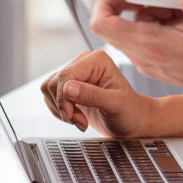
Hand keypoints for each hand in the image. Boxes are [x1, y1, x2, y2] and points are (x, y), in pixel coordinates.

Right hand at [39, 50, 156, 136]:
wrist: (133, 122)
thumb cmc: (130, 112)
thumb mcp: (116, 105)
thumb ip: (92, 96)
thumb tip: (68, 88)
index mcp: (97, 60)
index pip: (66, 75)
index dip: (63, 98)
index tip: (70, 116)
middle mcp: (84, 63)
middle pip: (55, 82)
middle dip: (64, 106)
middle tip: (81, 121)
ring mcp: (76, 74)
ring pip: (49, 89)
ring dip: (61, 110)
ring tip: (81, 120)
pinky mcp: (70, 87)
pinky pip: (50, 96)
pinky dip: (59, 111)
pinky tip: (76, 117)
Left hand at [90, 0, 182, 89]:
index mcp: (154, 45)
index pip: (105, 26)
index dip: (104, 5)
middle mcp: (146, 57)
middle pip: (111, 30)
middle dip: (125, 8)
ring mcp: (149, 63)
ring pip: (127, 35)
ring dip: (143, 18)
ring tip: (173, 13)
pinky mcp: (156, 65)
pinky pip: (139, 42)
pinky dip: (150, 28)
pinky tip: (175, 24)